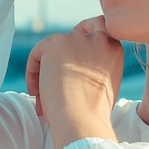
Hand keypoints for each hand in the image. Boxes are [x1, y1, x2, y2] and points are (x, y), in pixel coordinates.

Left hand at [26, 16, 123, 148]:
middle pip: (74, 34)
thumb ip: (95, 66)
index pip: (100, 26)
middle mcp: (99, 39)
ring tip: (44, 98)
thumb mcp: (104, 83)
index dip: (85, 35)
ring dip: (47, 69)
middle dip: (63, 54)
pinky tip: (37, 93)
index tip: (75, 54)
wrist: (83, 122)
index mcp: (115, 48)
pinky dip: (33, 73)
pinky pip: (37, 53)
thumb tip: (71, 65)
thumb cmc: (92, 114)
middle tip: (54, 79)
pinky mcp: (56, 43)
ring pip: (54, 47)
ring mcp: (78, 39)